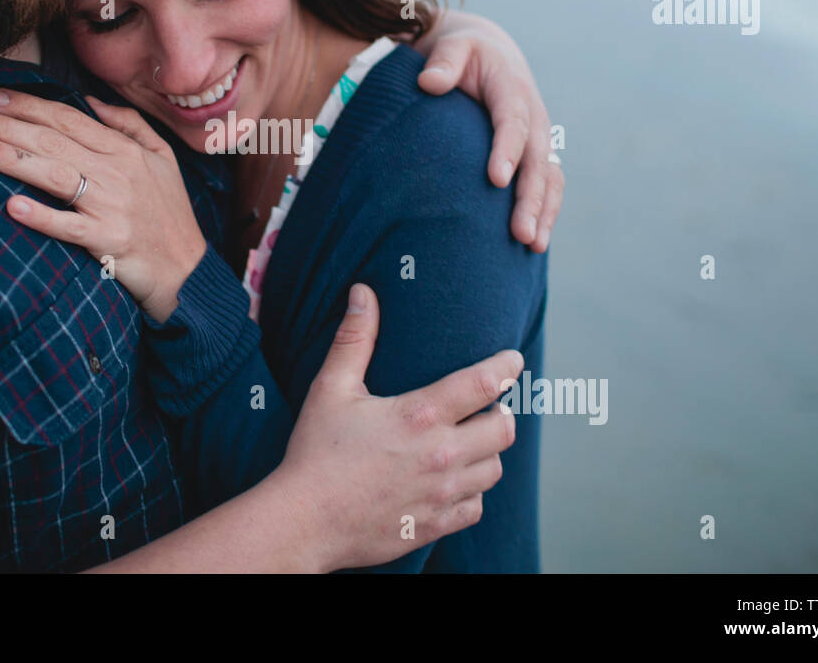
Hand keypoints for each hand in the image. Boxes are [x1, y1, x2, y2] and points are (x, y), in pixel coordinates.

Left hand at [0, 90, 206, 322]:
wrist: (187, 269)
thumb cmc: (169, 214)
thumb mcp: (162, 159)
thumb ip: (129, 124)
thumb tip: (91, 99)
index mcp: (125, 150)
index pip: (69, 119)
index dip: (30, 105)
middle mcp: (118, 172)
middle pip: (54, 141)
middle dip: (8, 126)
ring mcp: (113, 207)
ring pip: (57, 175)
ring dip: (15, 160)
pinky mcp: (110, 241)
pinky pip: (70, 227)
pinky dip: (43, 216)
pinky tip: (12, 207)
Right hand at [273, 284, 521, 571]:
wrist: (304, 521)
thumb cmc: (315, 451)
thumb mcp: (331, 388)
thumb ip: (354, 339)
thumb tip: (363, 292)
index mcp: (420, 415)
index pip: (485, 382)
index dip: (507, 366)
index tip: (513, 360)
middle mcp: (440, 455)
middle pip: (503, 428)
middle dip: (500, 413)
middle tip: (485, 407)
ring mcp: (442, 494)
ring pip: (494, 469)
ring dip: (486, 452)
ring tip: (468, 442)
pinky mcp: (436, 525)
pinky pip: (476, 507)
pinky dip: (471, 492)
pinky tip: (452, 481)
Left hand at [413, 9, 562, 251]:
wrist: (489, 53)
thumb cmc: (463, 53)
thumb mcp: (453, 46)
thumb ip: (444, 61)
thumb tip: (429, 82)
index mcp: (512, 89)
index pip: (512, 122)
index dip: (507, 150)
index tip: (496, 180)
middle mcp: (533, 116)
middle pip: (537, 160)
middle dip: (530, 197)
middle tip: (520, 232)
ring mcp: (539, 137)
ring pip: (549, 178)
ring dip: (544, 212)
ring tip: (532, 245)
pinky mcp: (537, 153)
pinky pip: (548, 185)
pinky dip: (546, 211)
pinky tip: (534, 243)